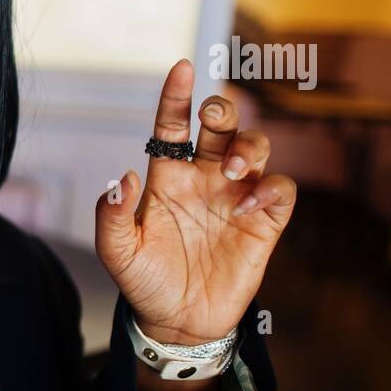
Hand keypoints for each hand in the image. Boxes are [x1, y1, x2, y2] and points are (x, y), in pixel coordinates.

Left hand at [94, 59, 295, 345]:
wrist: (177, 321)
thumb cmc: (145, 280)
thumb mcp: (116, 252)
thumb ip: (111, 216)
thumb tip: (123, 178)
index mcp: (168, 177)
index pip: (172, 126)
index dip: (176, 96)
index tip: (180, 68)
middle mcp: (204, 179)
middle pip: (221, 126)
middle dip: (222, 109)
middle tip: (213, 116)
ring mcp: (236, 197)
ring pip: (254, 147)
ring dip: (246, 146)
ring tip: (228, 169)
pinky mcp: (264, 222)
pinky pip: (279, 188)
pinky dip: (269, 187)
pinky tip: (245, 203)